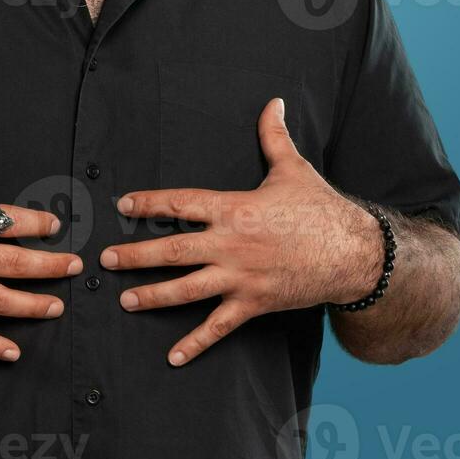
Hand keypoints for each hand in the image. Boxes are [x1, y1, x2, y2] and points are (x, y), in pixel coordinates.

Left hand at [101, 97, 382, 365]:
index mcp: (235, 208)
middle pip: (173, 249)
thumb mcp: (293, 169)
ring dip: (153, 296)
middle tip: (105, 260)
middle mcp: (231, 244)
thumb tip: (275, 101)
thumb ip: (274, 136)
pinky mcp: (254, 303)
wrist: (354, 252)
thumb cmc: (321, 208)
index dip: (150, 203)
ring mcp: (241, 277)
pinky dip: (195, 343)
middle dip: (136, 255)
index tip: (123, 205)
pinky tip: (173, 357)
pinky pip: (219, 326)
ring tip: (125, 301)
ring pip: (187, 289)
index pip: (181, 203)